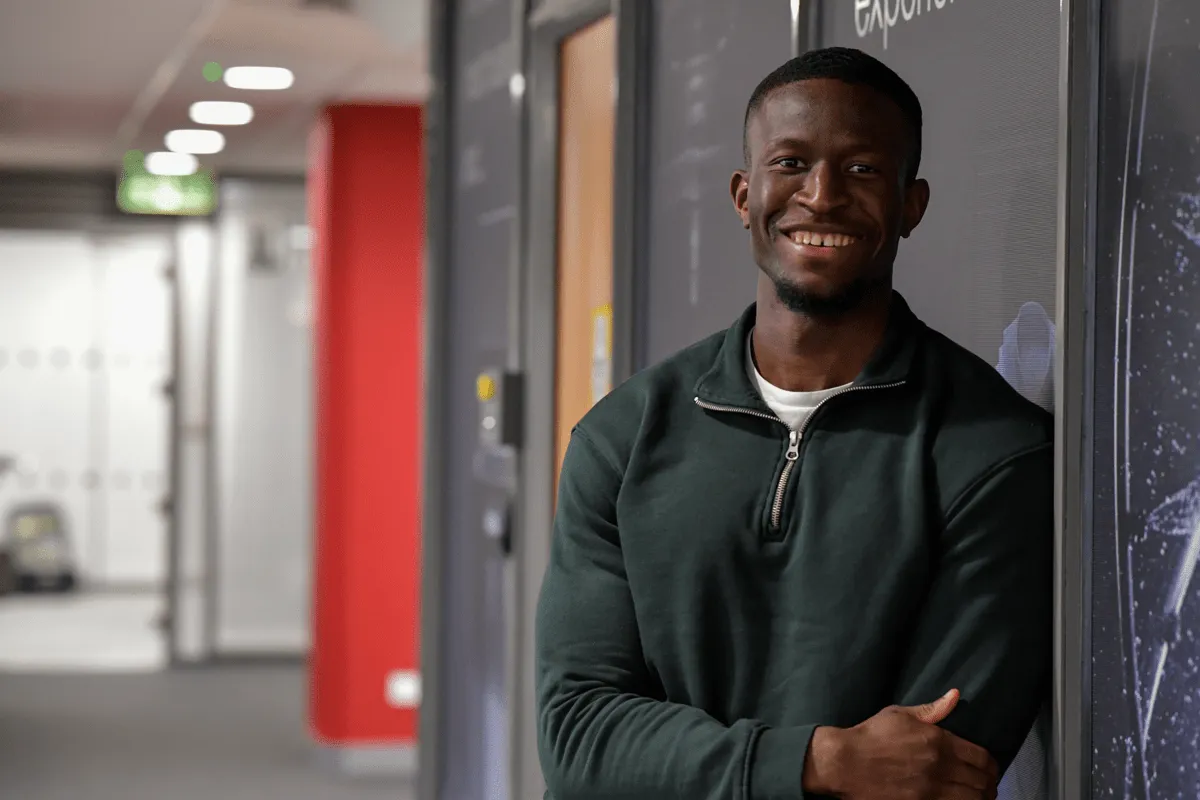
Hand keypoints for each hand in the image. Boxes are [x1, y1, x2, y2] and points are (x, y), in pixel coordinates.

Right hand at [804, 689, 998, 799]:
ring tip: (980, 797)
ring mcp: (932, 791)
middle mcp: (940, 767)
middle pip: (981, 781)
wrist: (845, 763)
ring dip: (981, 798)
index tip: (990, 768)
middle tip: (988, 785)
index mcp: (938, 742)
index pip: (982, 757)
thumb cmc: (870, 736)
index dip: (991, 765)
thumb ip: (931, 709)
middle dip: (989, 784)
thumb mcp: (899, 715)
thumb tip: (955, 695)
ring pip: (973, 799)